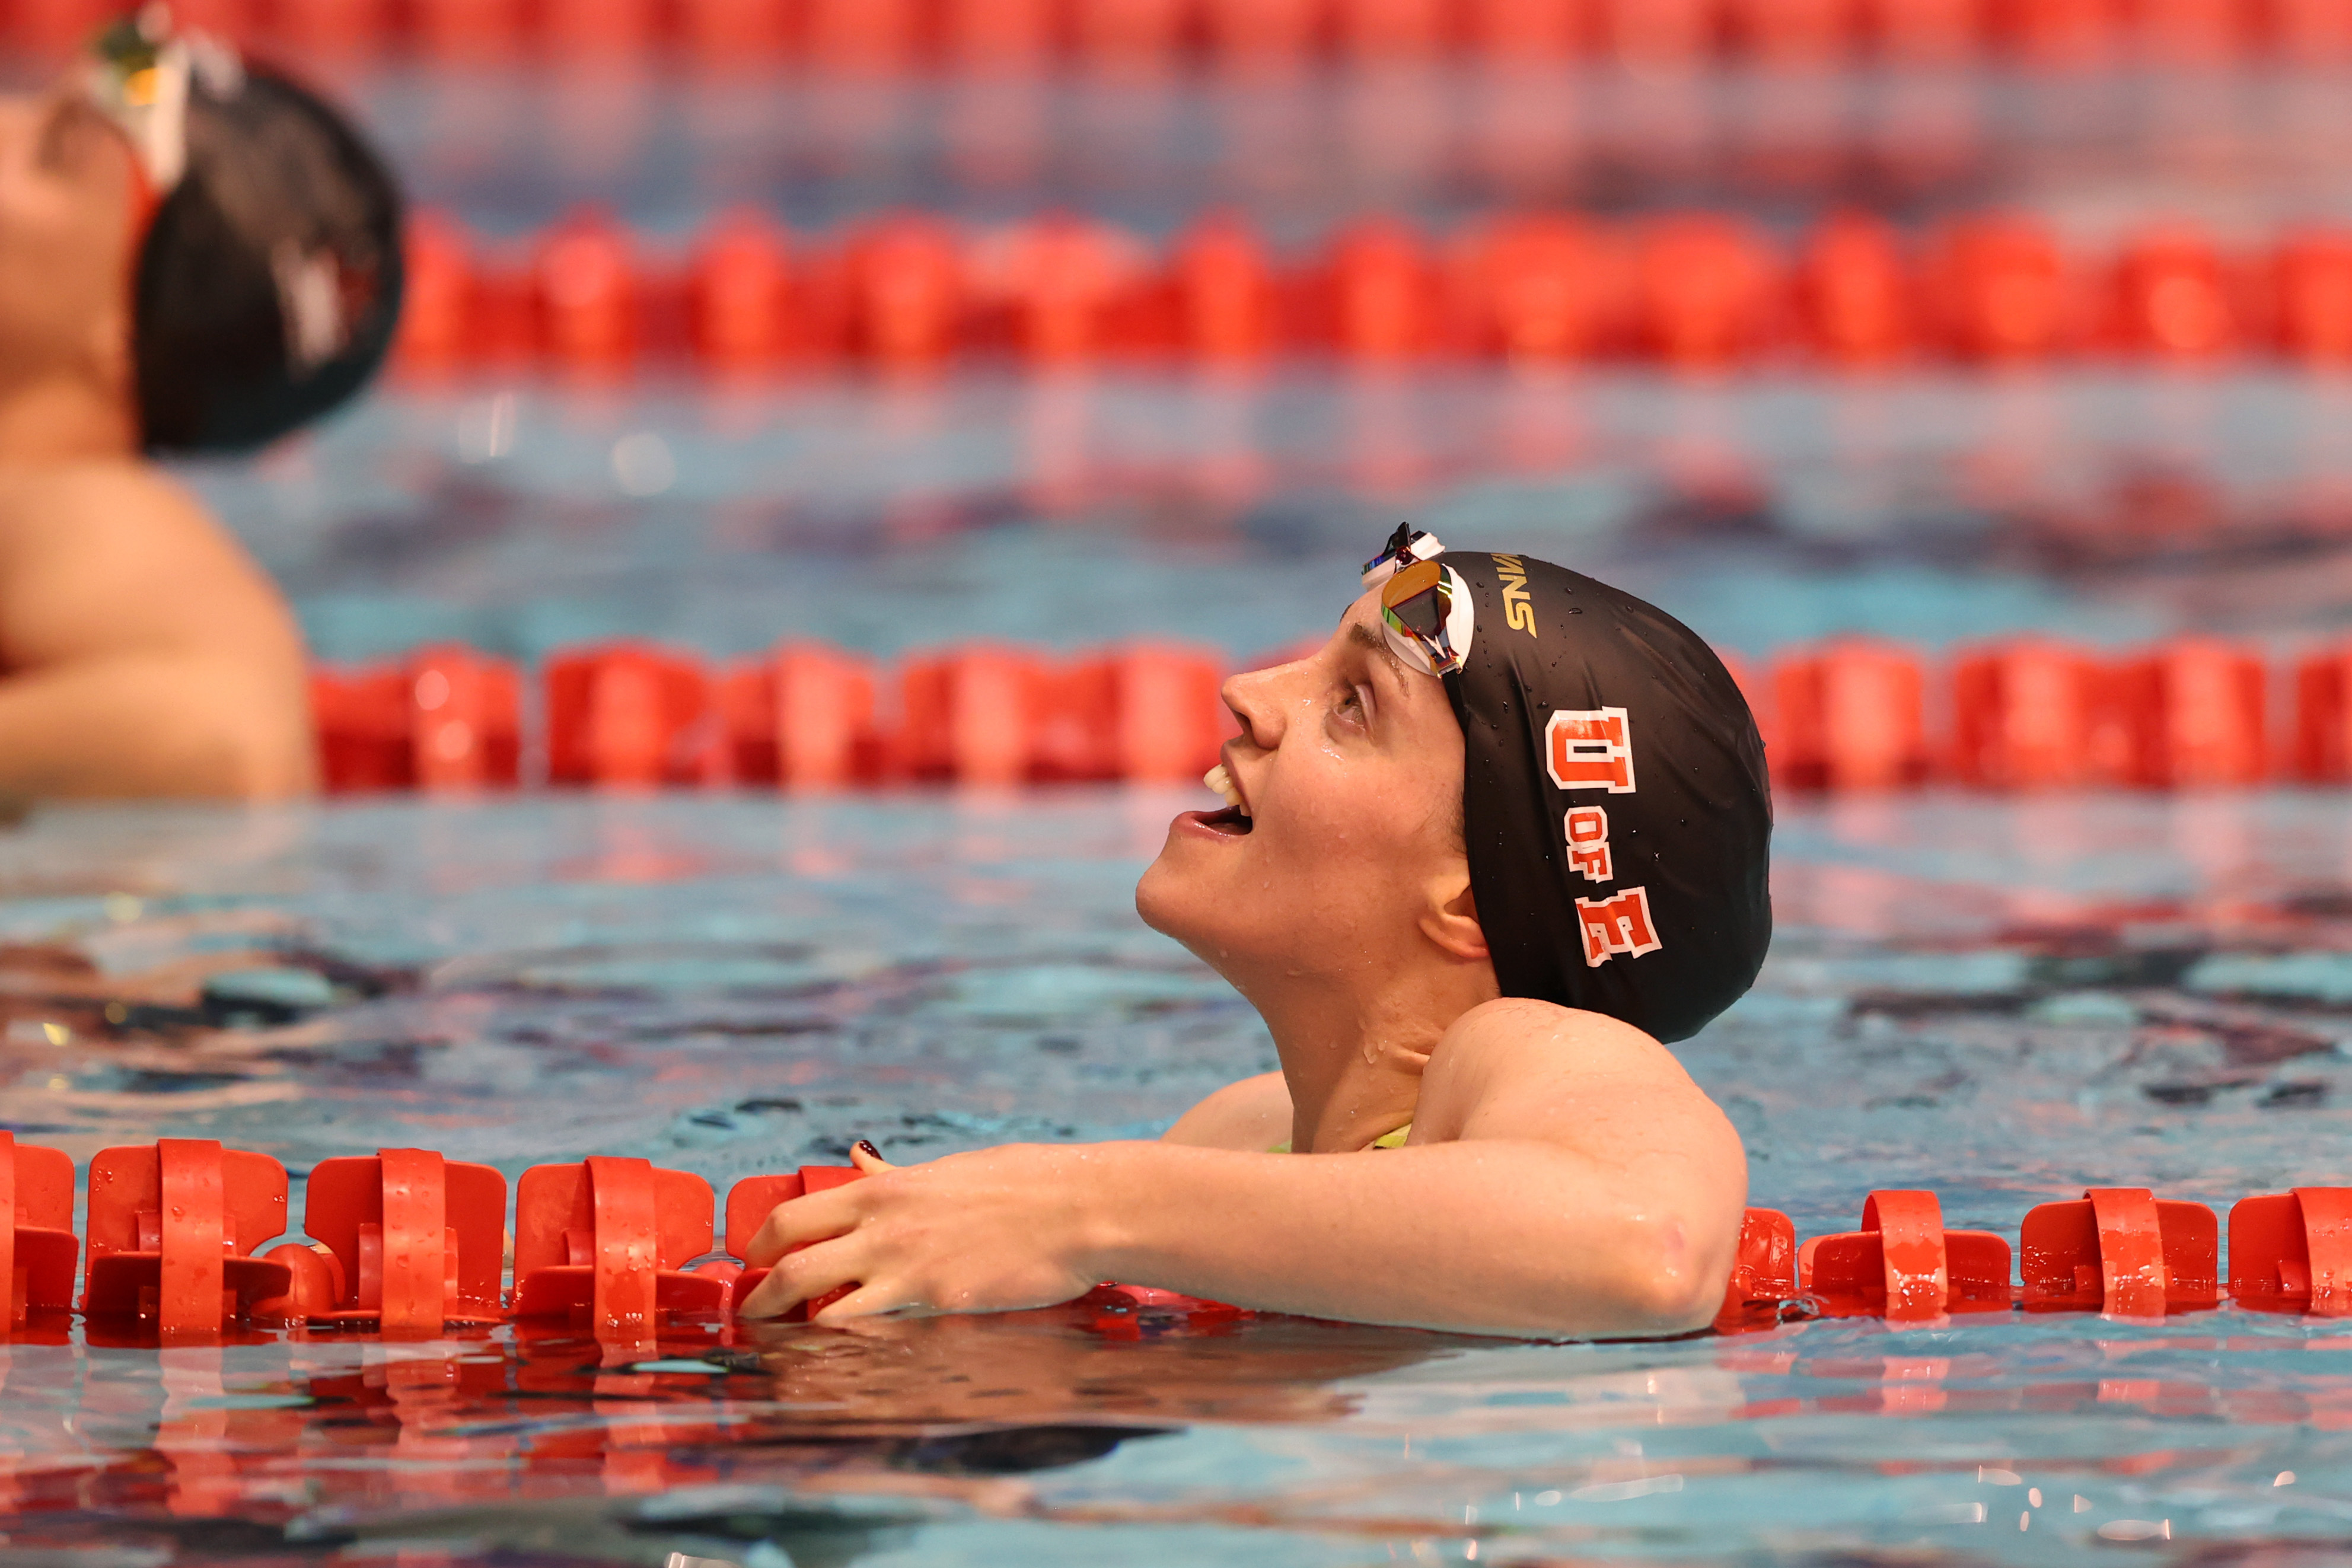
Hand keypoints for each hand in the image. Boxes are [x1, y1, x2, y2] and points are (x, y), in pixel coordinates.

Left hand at [737, 1141, 1120, 1322]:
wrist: (1079, 1208)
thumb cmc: (1026, 1182)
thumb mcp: (951, 1169)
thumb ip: (895, 1176)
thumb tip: (856, 1157)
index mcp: (887, 1190)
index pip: (796, 1215)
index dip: (763, 1242)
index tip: (756, 1259)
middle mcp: (884, 1226)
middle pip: (789, 1263)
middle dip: (759, 1295)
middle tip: (751, 1313)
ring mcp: (906, 1266)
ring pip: (816, 1301)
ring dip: (789, 1327)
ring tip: (782, 1349)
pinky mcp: (934, 1302)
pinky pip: (868, 1330)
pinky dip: (842, 1347)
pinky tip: (836, 1362)